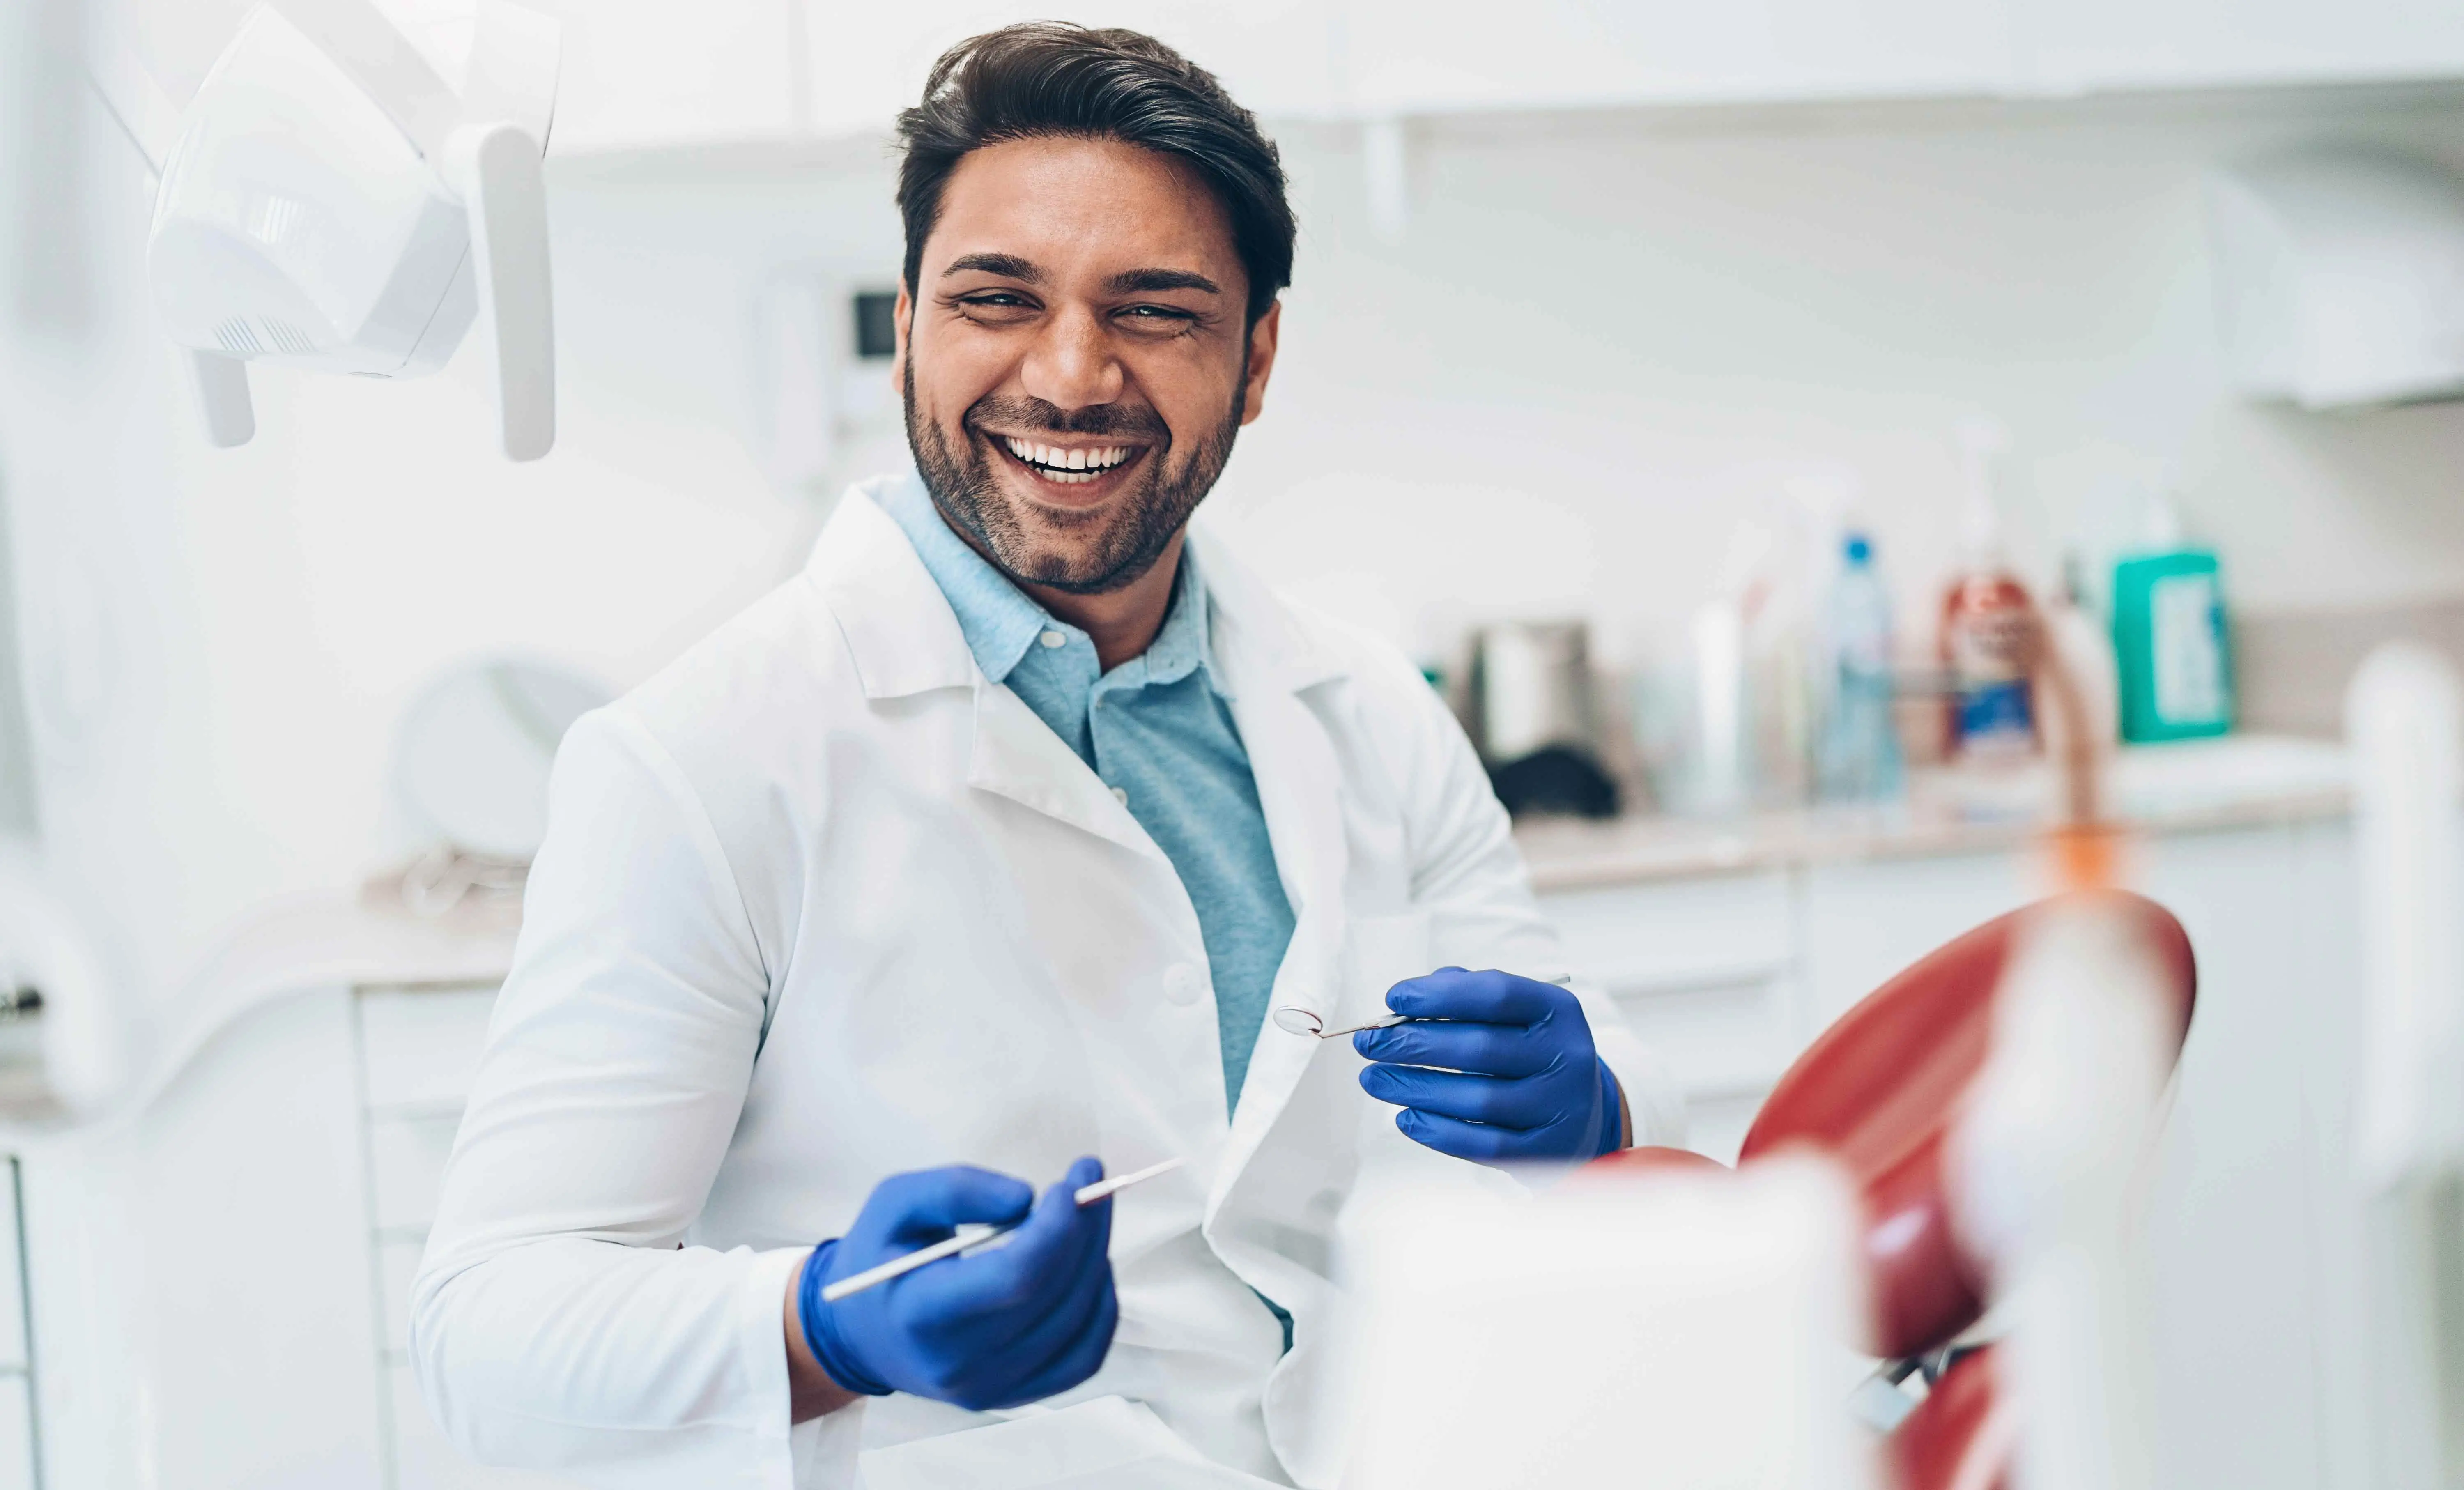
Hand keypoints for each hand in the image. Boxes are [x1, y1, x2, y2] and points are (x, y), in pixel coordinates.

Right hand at [795, 1160, 1117, 1410]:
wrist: (864, 1331)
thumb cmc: (882, 1255)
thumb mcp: (896, 1202)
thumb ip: (955, 1189)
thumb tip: (1027, 1198)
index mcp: (922, 1314)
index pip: (1016, 1278)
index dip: (1057, 1228)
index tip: (1066, 1184)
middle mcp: (959, 1364)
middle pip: (1055, 1295)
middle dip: (1085, 1228)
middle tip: (1089, 1179)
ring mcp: (990, 1389)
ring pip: (1078, 1323)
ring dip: (1096, 1259)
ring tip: (1086, 1216)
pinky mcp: (1014, 1396)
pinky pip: (1083, 1357)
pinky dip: (1101, 1309)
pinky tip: (1090, 1268)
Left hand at [1355, 967, 1624, 1164]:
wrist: (1582, 1115)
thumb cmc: (1529, 1053)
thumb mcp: (1515, 1015)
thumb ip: (1465, 995)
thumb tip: (1407, 1002)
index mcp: (1557, 1012)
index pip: (1496, 994)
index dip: (1439, 995)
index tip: (1394, 998)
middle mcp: (1566, 1057)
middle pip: (1479, 1048)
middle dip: (1413, 1043)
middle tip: (1369, 1043)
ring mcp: (1559, 1108)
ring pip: (1477, 1099)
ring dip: (1415, 1088)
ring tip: (1374, 1079)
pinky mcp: (1545, 1152)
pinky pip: (1483, 1145)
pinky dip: (1438, 1132)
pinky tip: (1406, 1117)